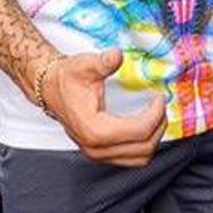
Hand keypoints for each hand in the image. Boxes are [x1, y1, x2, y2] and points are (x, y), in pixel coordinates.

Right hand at [41, 47, 167, 167]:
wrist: (51, 89)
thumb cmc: (67, 79)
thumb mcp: (84, 66)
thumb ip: (103, 62)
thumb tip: (116, 55)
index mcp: (94, 130)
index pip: (139, 131)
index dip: (156, 114)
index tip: (159, 98)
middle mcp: (96, 148)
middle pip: (143, 148)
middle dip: (159, 126)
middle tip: (161, 106)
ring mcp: (97, 154)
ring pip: (139, 158)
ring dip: (153, 138)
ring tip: (156, 116)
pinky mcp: (100, 154)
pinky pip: (131, 158)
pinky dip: (143, 144)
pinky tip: (144, 125)